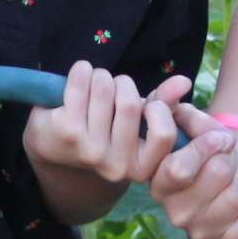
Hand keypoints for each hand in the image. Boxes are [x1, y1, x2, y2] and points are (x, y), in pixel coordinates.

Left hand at [23, 62, 183, 186]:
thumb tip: (184, 81)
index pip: (164, 133)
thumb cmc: (105, 132)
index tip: (145, 104)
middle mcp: (116, 166)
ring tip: (96, 82)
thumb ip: (164, 103)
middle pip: (130, 104)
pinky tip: (80, 74)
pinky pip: (82, 84)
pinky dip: (82, 71)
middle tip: (113, 86)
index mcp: (141, 168)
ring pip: (106, 89)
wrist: (53, 147)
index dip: (157, 108)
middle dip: (122, 84)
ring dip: (101, 76)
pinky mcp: (66, 131)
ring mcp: (89, 150)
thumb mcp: (139, 123)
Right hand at [152, 105, 237, 238]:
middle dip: (232, 158)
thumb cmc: (208, 144)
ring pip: (237, 196)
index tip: (221, 137)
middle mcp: (173, 211)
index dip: (207, 147)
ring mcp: (197, 231)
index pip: (178, 169)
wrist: (231, 167)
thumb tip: (179, 86)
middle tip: (232, 156)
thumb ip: (175, 101)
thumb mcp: (190, 119)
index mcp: (158, 181)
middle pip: (216, 176)